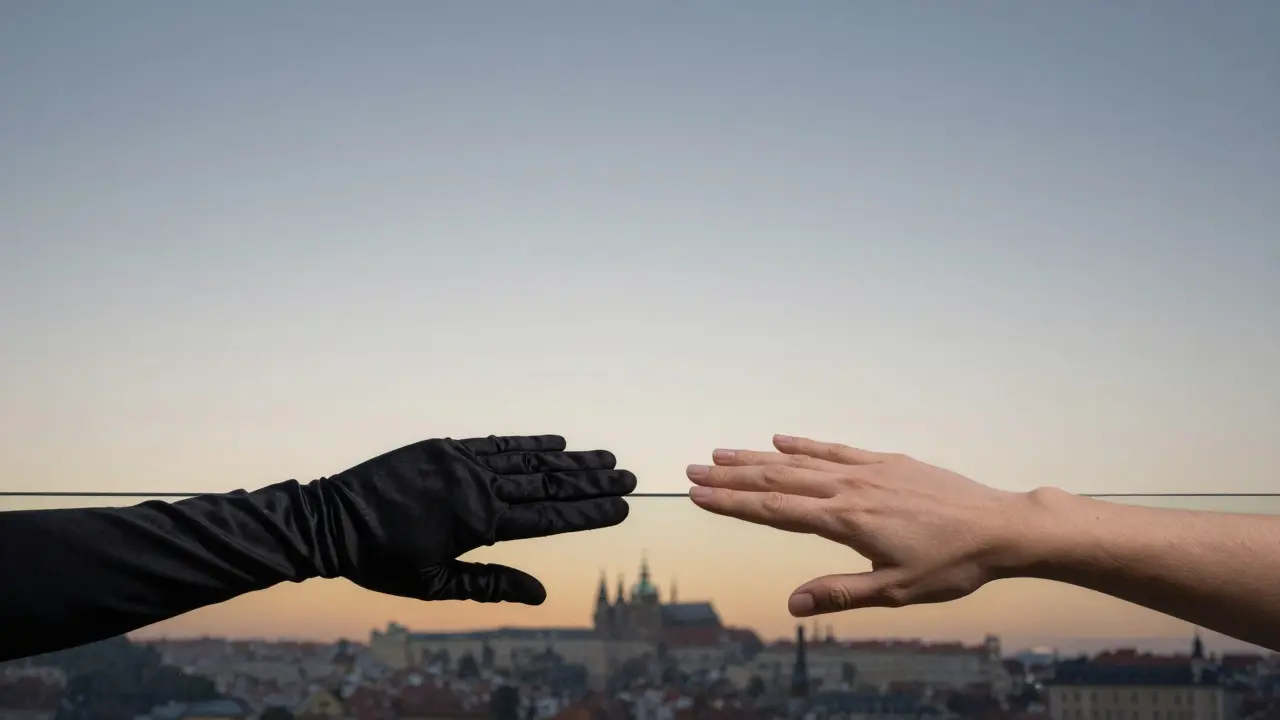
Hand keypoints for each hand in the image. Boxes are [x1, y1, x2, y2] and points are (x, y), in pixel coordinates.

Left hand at [309, 434, 634, 604]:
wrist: (329, 521)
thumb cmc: (380, 562)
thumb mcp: (435, 584)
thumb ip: (491, 584)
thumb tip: (541, 596)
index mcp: (478, 524)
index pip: (548, 517)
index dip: (588, 512)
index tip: (622, 507)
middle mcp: (477, 488)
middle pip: (548, 484)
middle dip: (592, 482)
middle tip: (629, 477)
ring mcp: (461, 463)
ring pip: (528, 460)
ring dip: (570, 459)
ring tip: (605, 457)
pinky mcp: (444, 448)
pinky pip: (496, 443)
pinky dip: (528, 443)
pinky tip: (556, 441)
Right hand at [686, 434, 1027, 616]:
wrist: (1000, 527)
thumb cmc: (952, 564)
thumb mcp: (896, 591)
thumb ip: (840, 593)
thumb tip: (793, 604)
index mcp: (847, 521)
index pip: (775, 511)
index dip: (733, 504)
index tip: (698, 495)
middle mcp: (850, 489)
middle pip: (777, 480)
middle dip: (731, 477)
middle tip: (693, 470)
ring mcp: (868, 471)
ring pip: (799, 462)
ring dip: (756, 458)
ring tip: (721, 453)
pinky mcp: (887, 462)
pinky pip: (835, 449)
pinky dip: (804, 444)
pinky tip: (781, 440)